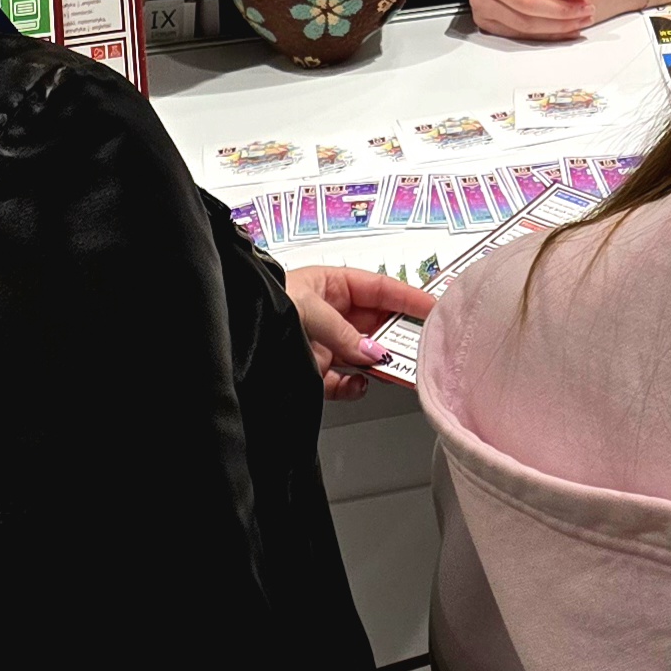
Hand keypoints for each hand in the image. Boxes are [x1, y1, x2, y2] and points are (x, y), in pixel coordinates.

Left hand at [279, 264, 426, 399]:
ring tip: (396, 369)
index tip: (435, 308)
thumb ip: (343, 332)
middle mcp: (331, 313)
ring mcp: (325, 344)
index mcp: (332, 285)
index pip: (380, 288)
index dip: (409, 297)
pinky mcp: (315, 373)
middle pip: (378, 323)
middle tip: (422, 346)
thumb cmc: (265, 305)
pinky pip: (346, 381)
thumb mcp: (307, 308)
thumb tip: (373, 351)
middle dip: (399, 334)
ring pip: (365, 354)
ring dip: (381, 362)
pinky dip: (356, 386)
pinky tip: (359, 384)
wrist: (235, 335)